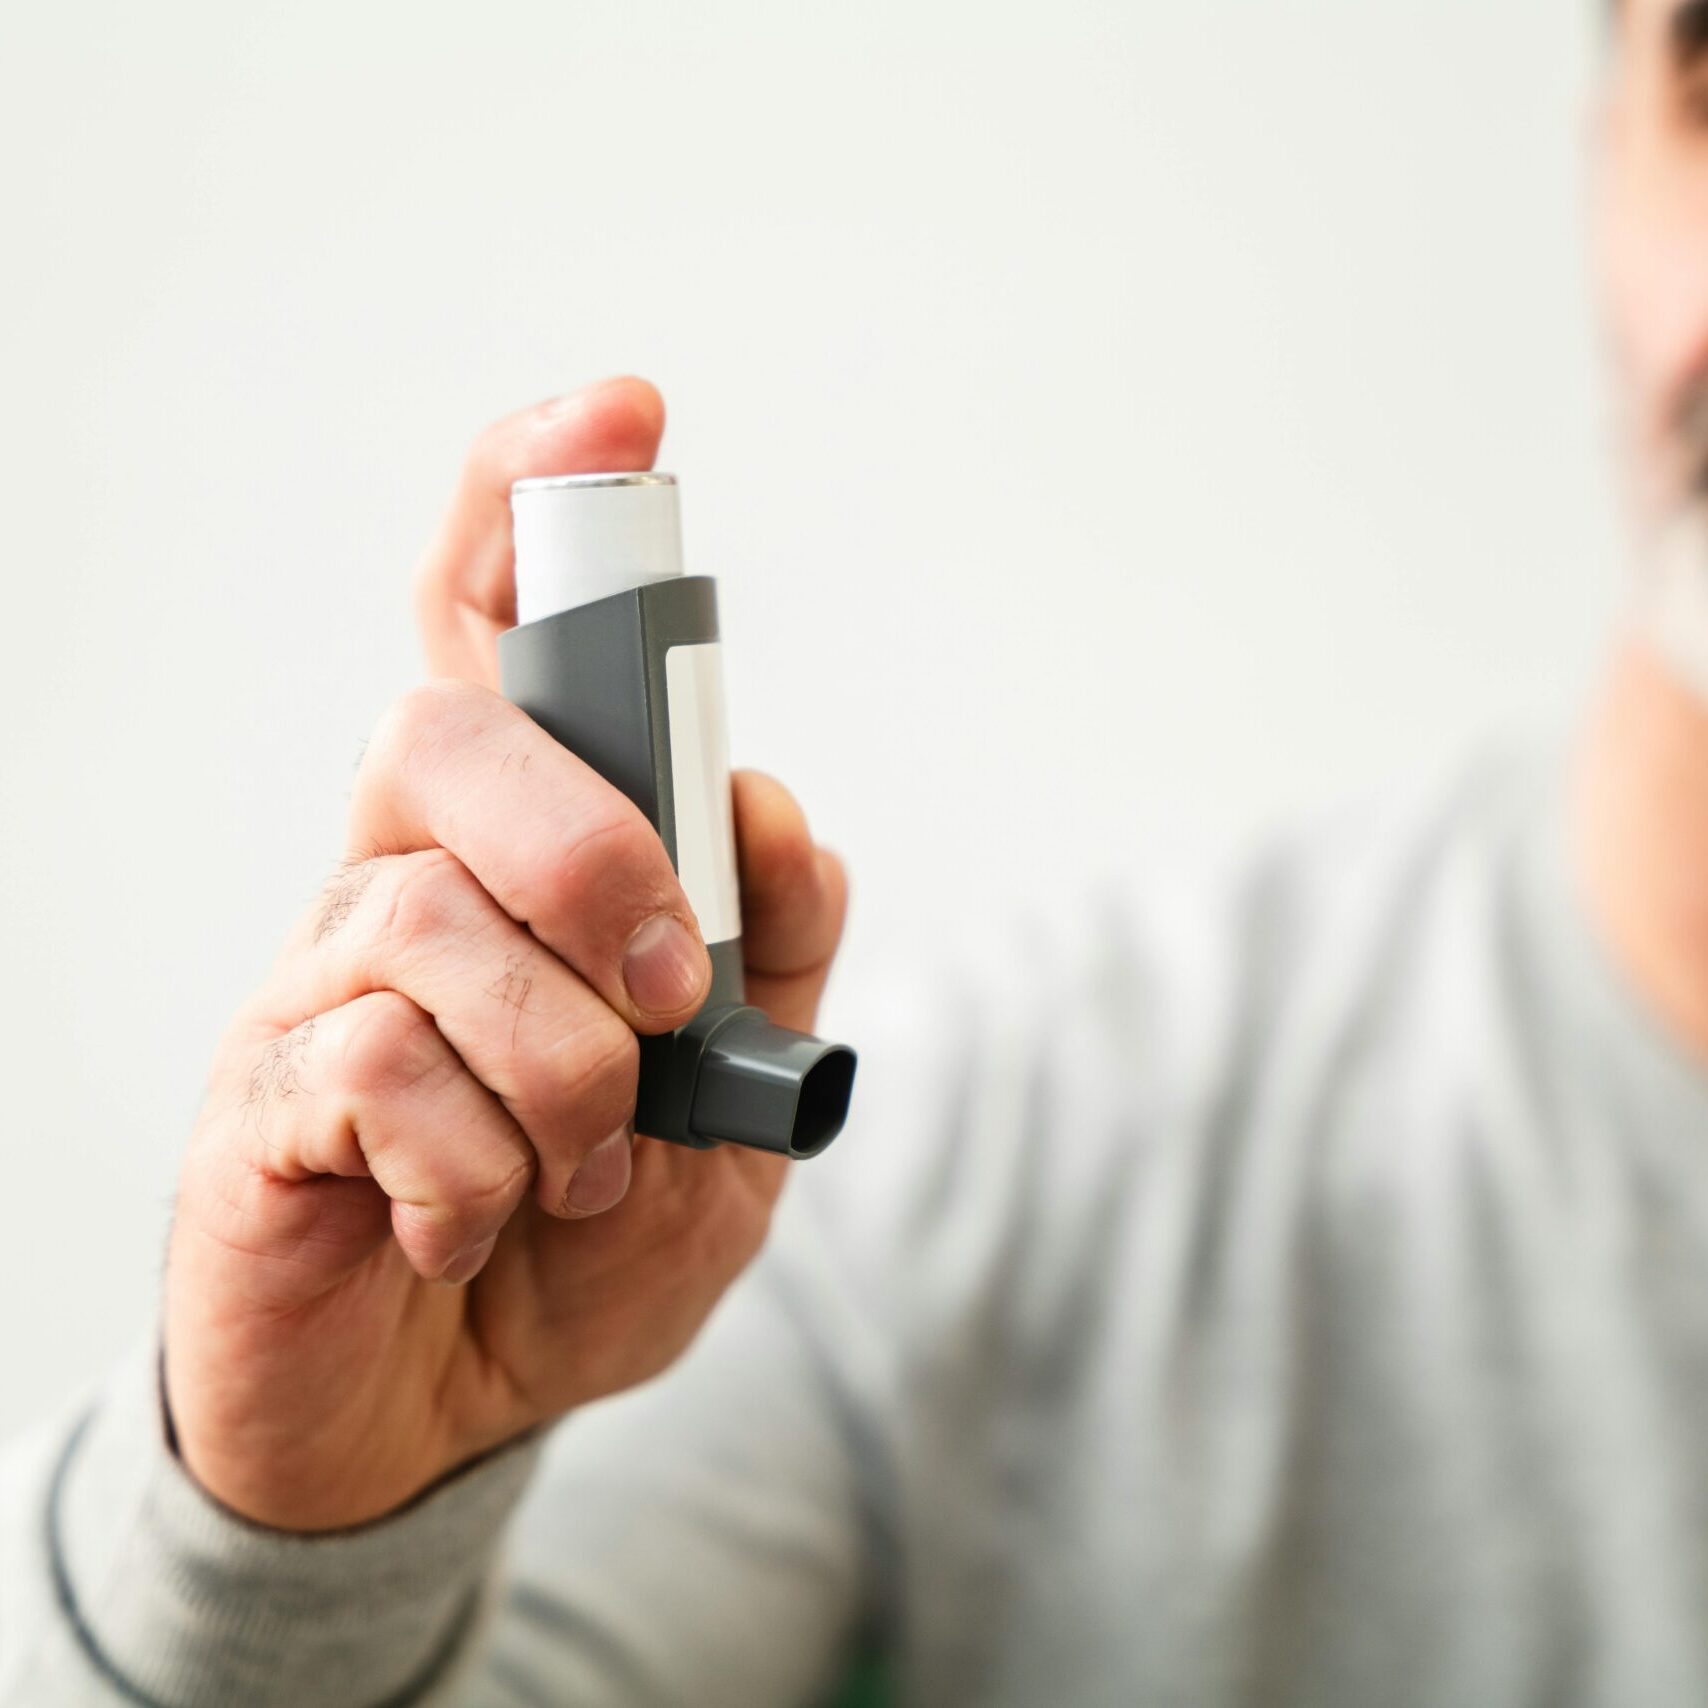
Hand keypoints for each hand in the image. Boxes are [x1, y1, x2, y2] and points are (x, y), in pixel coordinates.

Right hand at [163, 379, 848, 1529]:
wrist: (455, 1412)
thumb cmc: (587, 1239)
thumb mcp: (734, 1115)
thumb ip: (771, 963)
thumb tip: (767, 803)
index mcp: (517, 855)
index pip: (490, 632)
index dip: (531, 506)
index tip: (619, 413)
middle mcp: (401, 880)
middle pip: (447, 734)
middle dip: (590, 852)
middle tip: (669, 985)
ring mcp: (318, 984)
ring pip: (428, 917)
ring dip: (563, 1064)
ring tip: (586, 1166)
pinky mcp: (263, 1100)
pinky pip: (377, 1072)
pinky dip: (481, 1169)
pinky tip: (478, 1223)